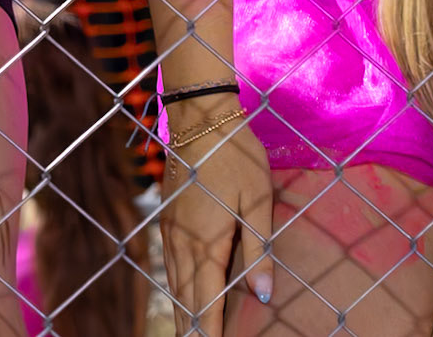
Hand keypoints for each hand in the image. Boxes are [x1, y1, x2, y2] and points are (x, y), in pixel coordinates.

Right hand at [159, 107, 272, 335]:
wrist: (200, 116)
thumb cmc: (236, 157)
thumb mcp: (258, 202)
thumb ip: (258, 250)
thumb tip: (263, 297)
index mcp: (206, 243)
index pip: (206, 302)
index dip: (211, 331)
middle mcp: (183, 242)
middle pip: (186, 299)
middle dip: (193, 329)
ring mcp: (171, 229)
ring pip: (174, 283)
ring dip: (183, 312)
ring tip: (191, 333)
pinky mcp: (168, 217)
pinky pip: (168, 263)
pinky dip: (175, 286)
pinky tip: (180, 293)